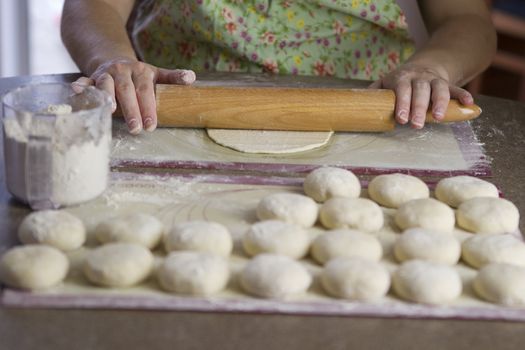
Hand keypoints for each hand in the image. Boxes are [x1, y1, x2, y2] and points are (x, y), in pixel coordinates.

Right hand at [72, 58, 195, 133]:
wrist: (114, 60)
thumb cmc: (139, 75)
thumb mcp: (156, 74)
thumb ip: (173, 78)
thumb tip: (192, 78)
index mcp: (140, 71)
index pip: (145, 90)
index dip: (148, 107)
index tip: (152, 124)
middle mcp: (122, 71)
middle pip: (126, 90)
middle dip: (131, 110)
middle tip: (136, 128)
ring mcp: (105, 74)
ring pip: (105, 84)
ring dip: (106, 96)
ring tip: (109, 111)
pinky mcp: (91, 77)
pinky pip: (85, 80)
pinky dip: (80, 85)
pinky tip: (77, 91)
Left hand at [370, 63, 473, 128]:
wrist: (423, 65)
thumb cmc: (399, 82)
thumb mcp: (385, 83)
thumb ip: (374, 93)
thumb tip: (355, 106)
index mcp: (401, 78)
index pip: (401, 89)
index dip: (401, 103)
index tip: (401, 118)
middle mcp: (419, 77)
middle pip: (420, 91)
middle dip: (418, 108)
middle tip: (416, 125)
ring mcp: (434, 79)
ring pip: (439, 89)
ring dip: (440, 103)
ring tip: (439, 118)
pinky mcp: (447, 83)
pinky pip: (456, 88)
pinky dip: (463, 95)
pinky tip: (469, 104)